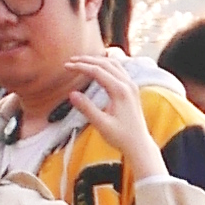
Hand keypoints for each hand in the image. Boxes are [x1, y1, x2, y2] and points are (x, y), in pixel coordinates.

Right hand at [65, 55, 162, 185]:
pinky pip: (119, 70)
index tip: (66, 66)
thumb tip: (71, 94)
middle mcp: (128, 85)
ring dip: (97, 60)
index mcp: (120, 91)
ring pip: (114, 64)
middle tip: (70, 61)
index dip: (80, 67)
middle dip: (86, 60)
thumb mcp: (101, 124)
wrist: (139, 144)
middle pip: (105, 64)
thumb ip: (86, 108)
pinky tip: (98, 68)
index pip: (97, 71)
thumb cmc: (121, 137)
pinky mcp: (132, 90)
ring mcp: (132, 86)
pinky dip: (106, 65)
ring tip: (82, 62)